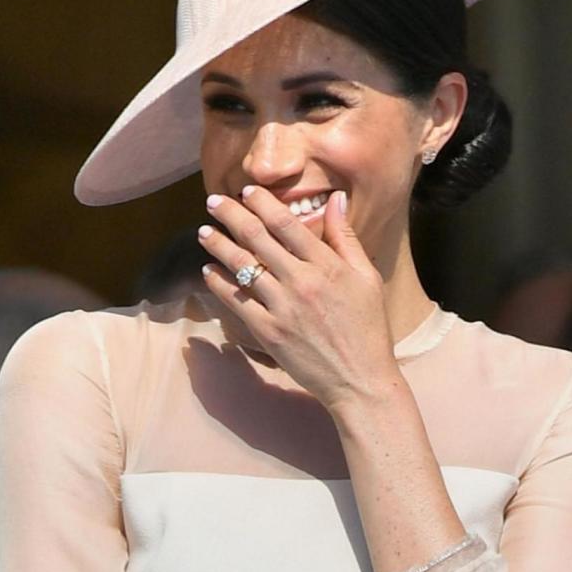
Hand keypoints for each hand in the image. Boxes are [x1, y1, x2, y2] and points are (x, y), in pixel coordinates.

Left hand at [198, 186, 397, 410]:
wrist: (359, 380)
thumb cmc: (368, 329)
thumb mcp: (367, 278)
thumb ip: (346, 238)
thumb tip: (336, 199)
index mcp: (326, 266)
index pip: (286, 224)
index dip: (262, 203)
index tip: (246, 191)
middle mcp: (301, 282)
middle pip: (257, 239)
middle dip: (231, 216)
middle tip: (213, 202)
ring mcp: (282, 308)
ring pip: (242, 267)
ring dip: (218, 246)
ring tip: (203, 232)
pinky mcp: (269, 333)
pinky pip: (237, 302)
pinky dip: (220, 285)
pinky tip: (210, 272)